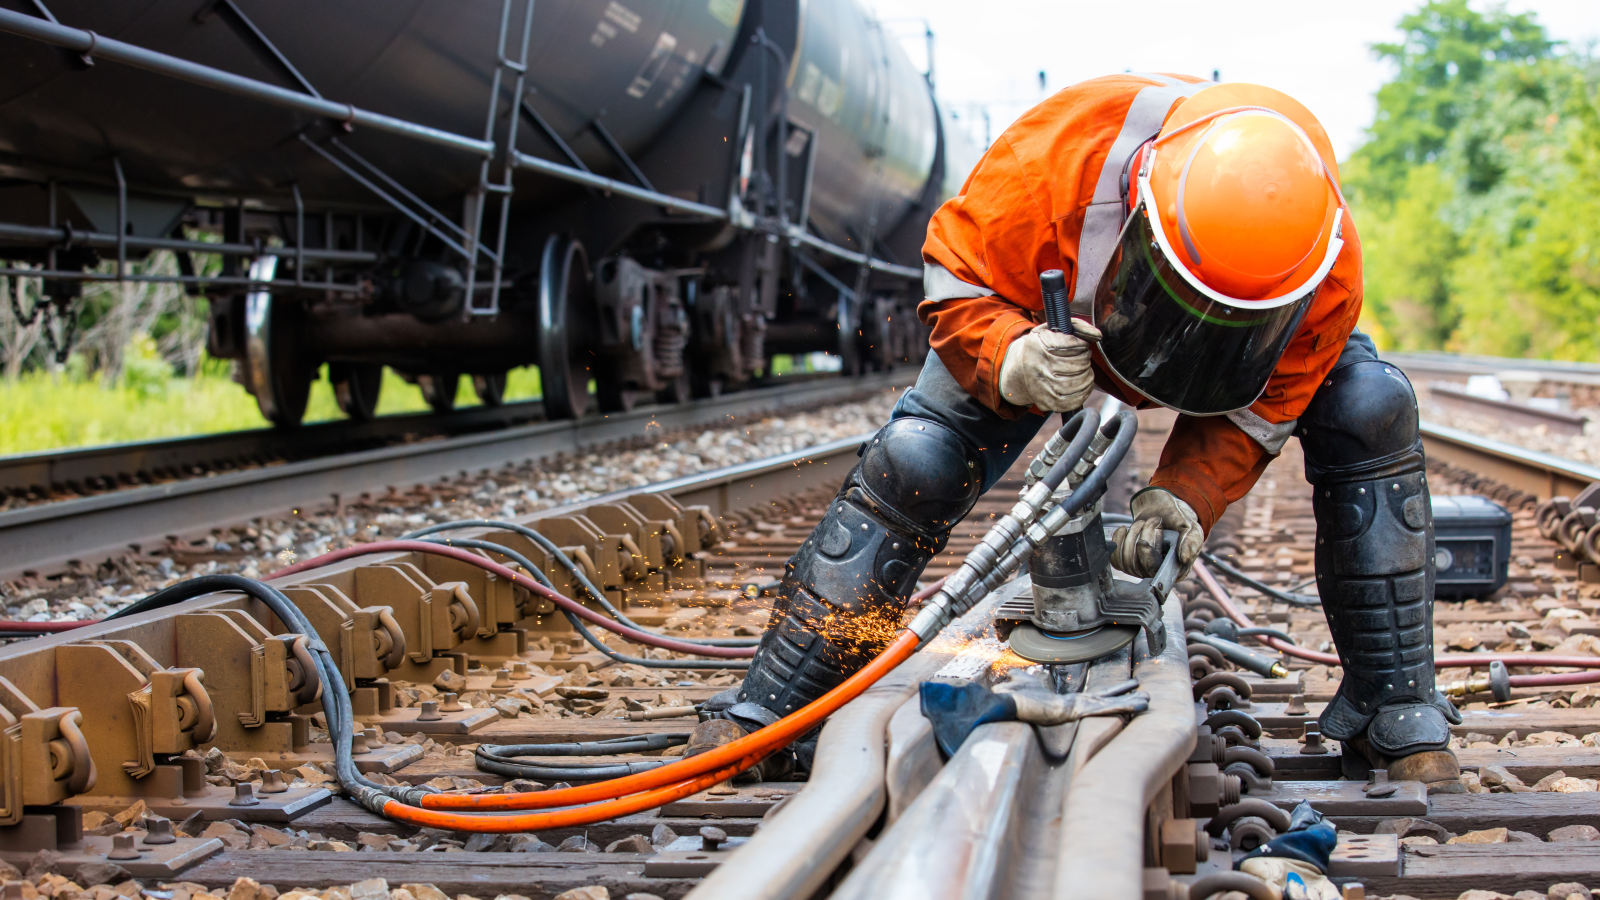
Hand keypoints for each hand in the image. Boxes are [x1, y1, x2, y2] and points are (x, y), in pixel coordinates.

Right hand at [997, 322, 1102, 411]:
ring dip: (1087, 374)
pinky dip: (1085, 390)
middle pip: (1079, 364)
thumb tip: (1097, 334)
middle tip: (1081, 357)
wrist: (1019, 371)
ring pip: (1080, 381)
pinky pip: (1076, 399)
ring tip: (1082, 369)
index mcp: (1038, 346)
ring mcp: (1043, 388)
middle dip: (1085, 359)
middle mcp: (1038, 368)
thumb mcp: (1052, 330)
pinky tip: (1081, 382)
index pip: (1074, 345)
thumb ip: (1077, 326)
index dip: (1082, 344)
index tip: (1080, 344)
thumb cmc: (1041, 348)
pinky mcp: (1049, 403)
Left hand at [1004, 676, 1149, 724]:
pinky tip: (1139, 705)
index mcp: (1065, 702)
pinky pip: (1105, 708)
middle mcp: (1074, 707)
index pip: (1091, 698)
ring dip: (1129, 703)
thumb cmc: (1014, 697)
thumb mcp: (1019, 682)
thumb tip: (1011, 672)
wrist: (1010, 705)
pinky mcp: (1079, 711)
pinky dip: (1123, 706)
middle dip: (1124, 697)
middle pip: (1105, 701)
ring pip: (1109, 706)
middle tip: (1143, 695)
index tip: (1120, 691)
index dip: (1107, 694)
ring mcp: (1078, 710)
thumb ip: (1018, 677)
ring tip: (1147, 700)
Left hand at [1111, 487, 1203, 578]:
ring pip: (1126, 561)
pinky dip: (1118, 540)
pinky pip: (1115, 559)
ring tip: (1144, 523)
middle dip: (1141, 538)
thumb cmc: (1178, 519)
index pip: (1156, 572)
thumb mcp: (1191, 527)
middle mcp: (1158, 571)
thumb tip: (1184, 558)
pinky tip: (1125, 529)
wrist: (1161, 508)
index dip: (1146, 558)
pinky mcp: (1129, 560)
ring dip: (1132, 535)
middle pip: (1137, 566)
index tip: (1143, 542)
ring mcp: (1142, 567)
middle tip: (1153, 521)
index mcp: (1176, 569)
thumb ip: (1192, 541)